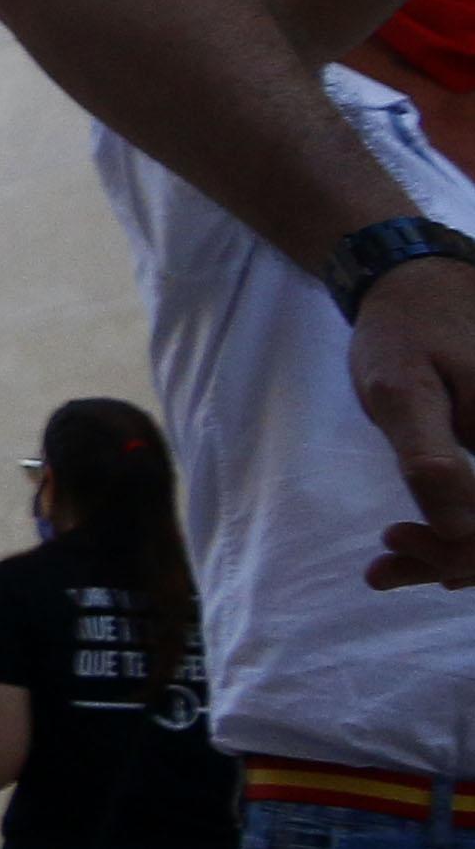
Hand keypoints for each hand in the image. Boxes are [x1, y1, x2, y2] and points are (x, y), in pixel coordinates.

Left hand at [352, 259, 474, 588]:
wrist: (420, 287)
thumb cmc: (406, 332)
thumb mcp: (401, 390)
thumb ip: (429, 460)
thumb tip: (462, 530)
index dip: (464, 552)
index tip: (396, 539)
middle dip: (454, 557)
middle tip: (385, 561)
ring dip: (457, 554)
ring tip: (390, 561)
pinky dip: (463, 532)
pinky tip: (414, 542)